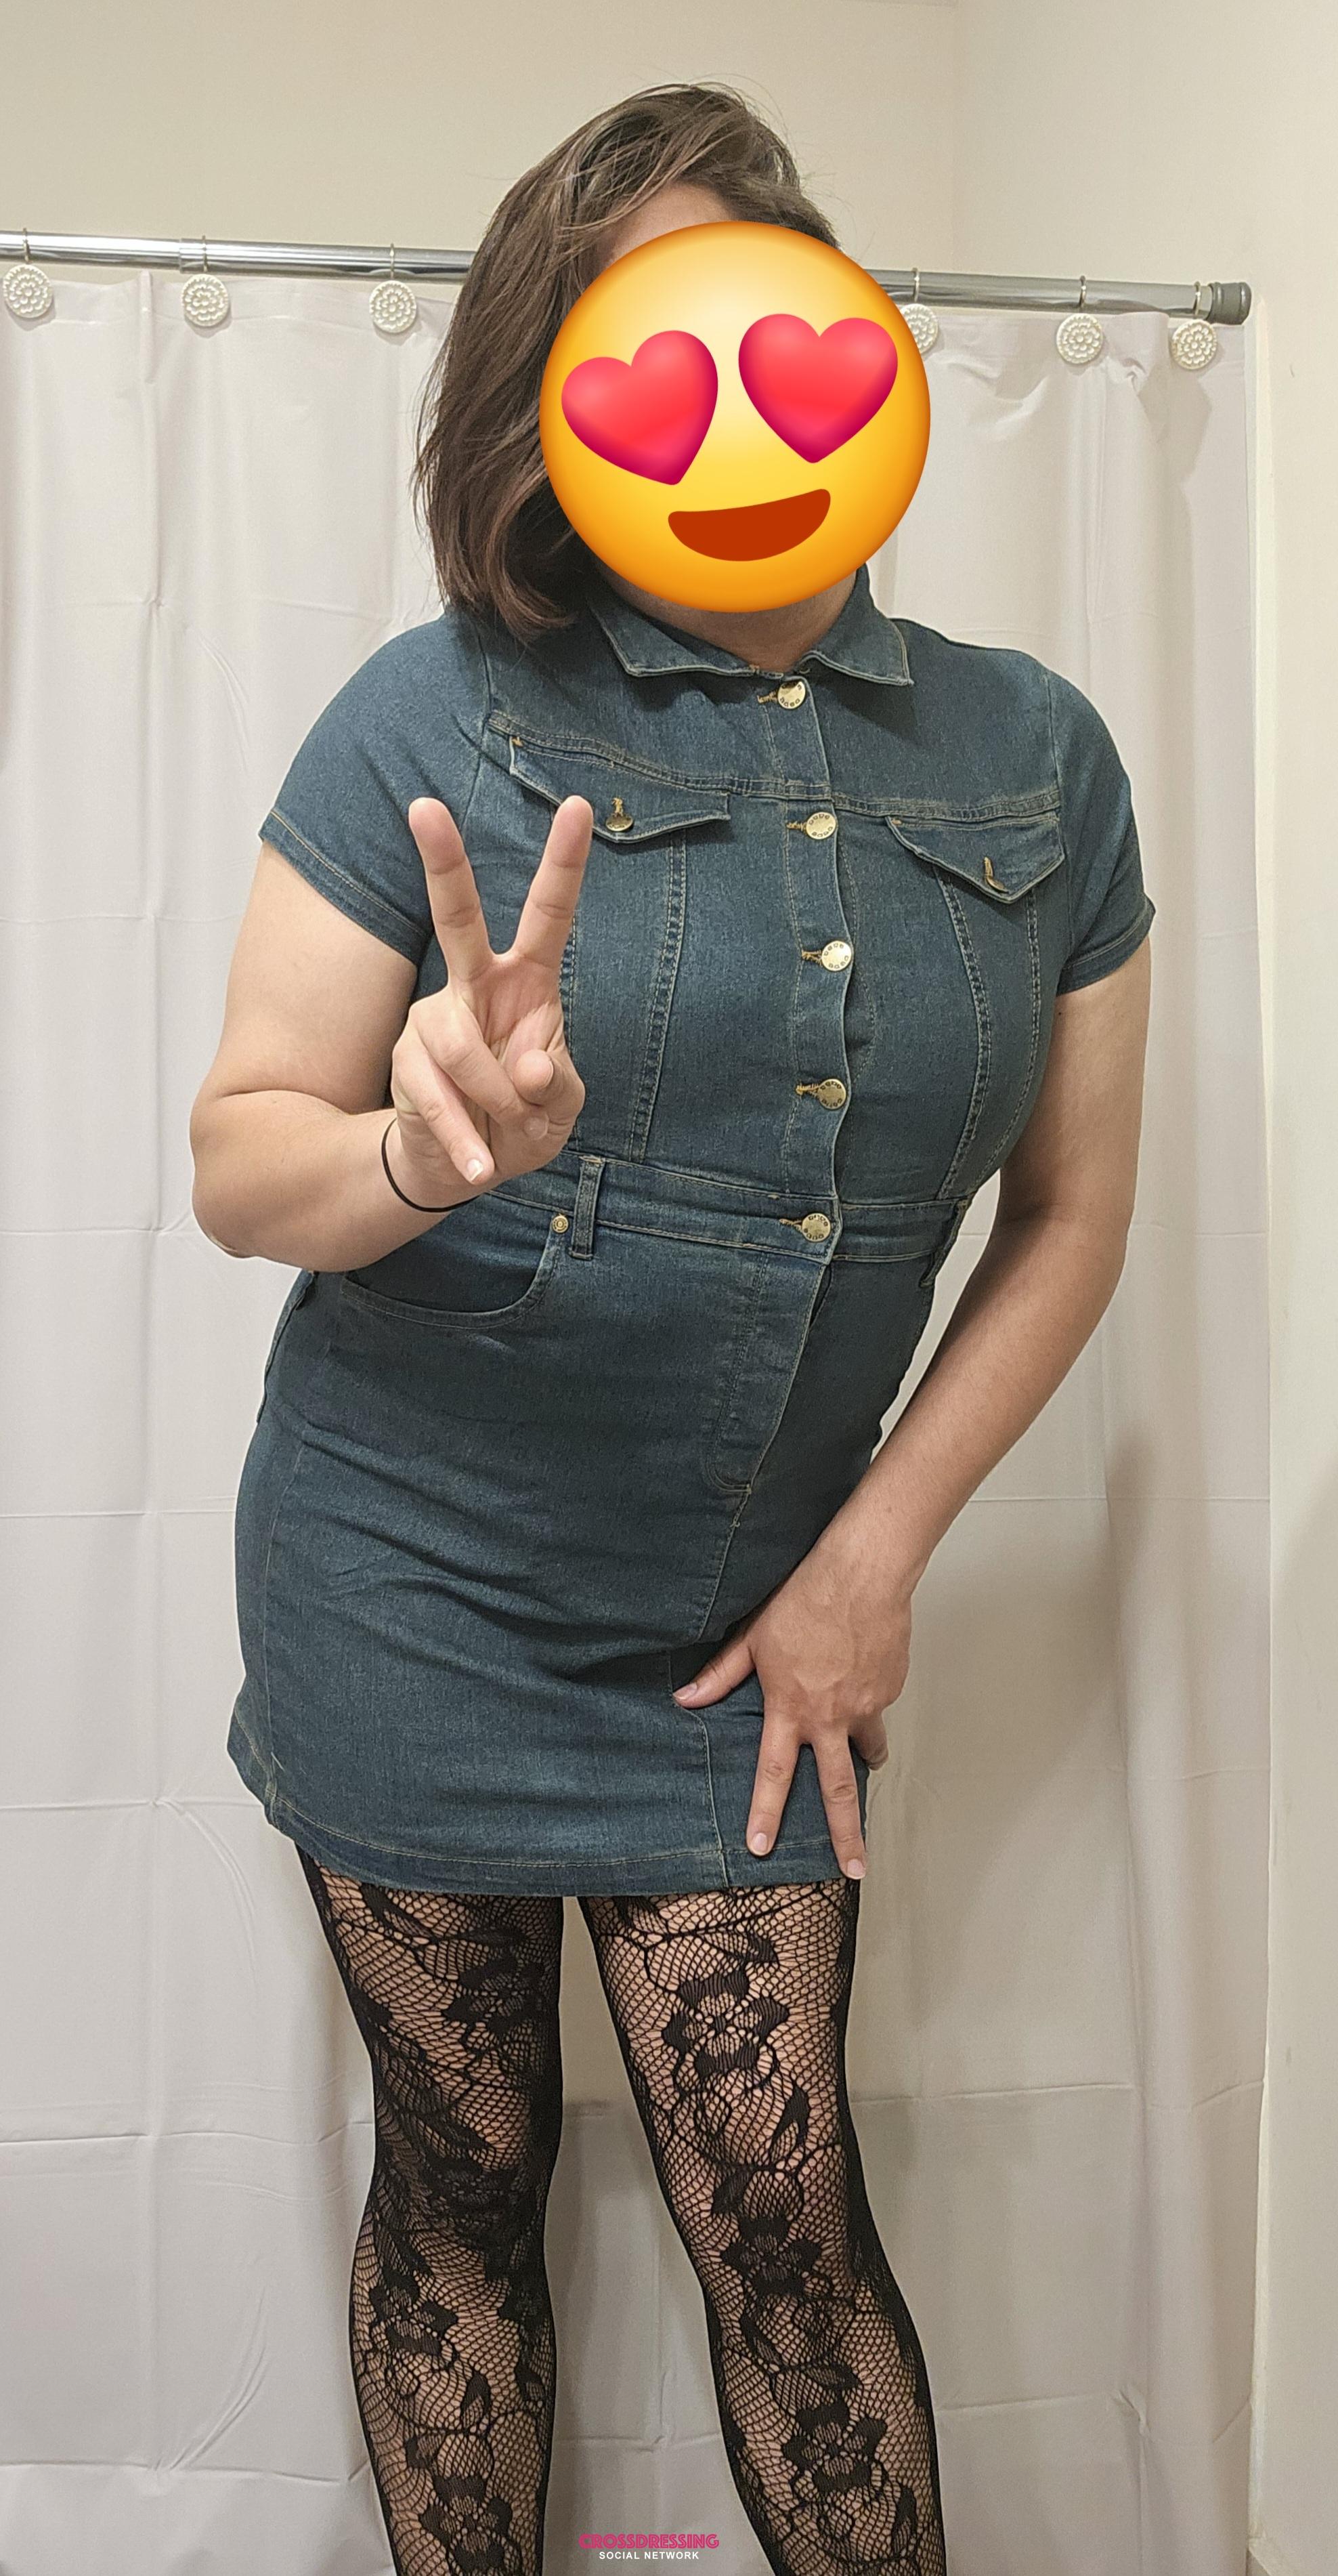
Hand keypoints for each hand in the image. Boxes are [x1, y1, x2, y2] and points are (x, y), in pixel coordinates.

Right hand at [386, 792, 591, 1199]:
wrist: (466, 1167)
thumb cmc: (522, 1120)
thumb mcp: (560, 1110)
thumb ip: (556, 1086)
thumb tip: (530, 1066)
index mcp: (529, 983)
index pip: (548, 915)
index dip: (564, 864)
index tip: (578, 807)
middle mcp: (476, 986)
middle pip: (457, 918)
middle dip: (443, 863)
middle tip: (423, 806)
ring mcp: (435, 1019)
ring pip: (458, 1044)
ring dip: (493, 1100)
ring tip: (508, 1133)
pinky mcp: (407, 1061)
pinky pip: (437, 1097)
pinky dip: (466, 1139)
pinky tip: (477, 1166)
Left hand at [672, 1533, 908, 1878]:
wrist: (862, 1573)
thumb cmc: (803, 1597)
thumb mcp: (752, 1636)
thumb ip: (721, 1675)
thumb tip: (686, 1699)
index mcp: (791, 1708)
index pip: (773, 1773)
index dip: (765, 1813)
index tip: (761, 1847)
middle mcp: (830, 1717)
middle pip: (838, 1791)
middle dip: (846, 1836)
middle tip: (855, 1868)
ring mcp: (866, 1706)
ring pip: (868, 1749)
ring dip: (866, 1762)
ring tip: (867, 1767)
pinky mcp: (890, 1689)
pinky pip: (878, 1707)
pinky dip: (870, 1703)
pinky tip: (861, 1674)